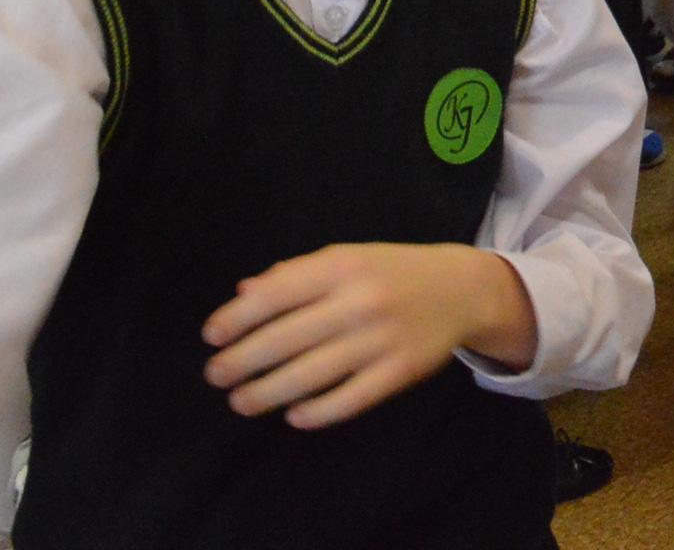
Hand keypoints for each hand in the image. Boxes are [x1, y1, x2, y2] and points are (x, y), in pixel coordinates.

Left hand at [202, 242, 532, 428]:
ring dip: (268, 393)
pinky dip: (317, 411)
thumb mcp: (347, 257)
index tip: (211, 337)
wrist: (462, 289)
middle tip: (217, 376)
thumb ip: (296, 273)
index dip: (237, 318)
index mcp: (343, 266)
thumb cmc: (392, 272)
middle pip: (287, 339)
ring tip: (242, 402)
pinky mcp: (400, 371)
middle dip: (242, 361)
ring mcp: (381, 339)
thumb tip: (243, 294)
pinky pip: (350, 399)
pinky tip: (295, 415)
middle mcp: (360, 301)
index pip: (276, 294)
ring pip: (311, 375)